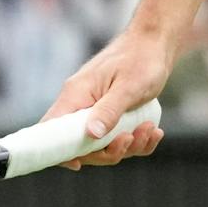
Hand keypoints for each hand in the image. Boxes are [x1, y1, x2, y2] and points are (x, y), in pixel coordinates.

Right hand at [42, 27, 172, 166]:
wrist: (156, 42)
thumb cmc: (141, 58)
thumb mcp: (128, 88)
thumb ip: (109, 111)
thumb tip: (91, 135)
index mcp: (76, 94)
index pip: (51, 128)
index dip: (57, 151)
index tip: (77, 164)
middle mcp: (82, 103)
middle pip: (81, 144)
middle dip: (109, 150)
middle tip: (130, 139)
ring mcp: (97, 108)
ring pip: (103, 143)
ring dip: (128, 144)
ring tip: (150, 130)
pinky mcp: (112, 112)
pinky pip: (119, 137)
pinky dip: (137, 140)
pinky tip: (153, 131)